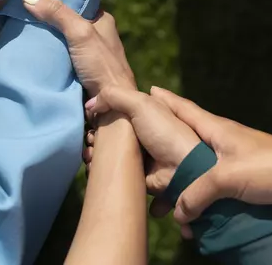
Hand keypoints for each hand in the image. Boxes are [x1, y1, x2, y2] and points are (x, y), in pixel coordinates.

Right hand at [21, 0, 134, 95]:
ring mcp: (88, 54)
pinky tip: (32, 52)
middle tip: (23, 14)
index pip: (78, 2)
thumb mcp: (80, 33)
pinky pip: (60, 57)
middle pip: (67, 21)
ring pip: (62, 40)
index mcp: (102, 21)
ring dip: (47, 39)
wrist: (110, 105)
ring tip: (22, 31)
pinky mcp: (80, 71)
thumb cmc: (101, 65)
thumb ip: (58, 14)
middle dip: (48, 19)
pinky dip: (49, 55)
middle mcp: (96, 35)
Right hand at [86, 86, 200, 198]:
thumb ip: (115, 96)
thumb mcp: (142, 104)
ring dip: (95, 154)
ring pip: (110, 153)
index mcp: (147, 113)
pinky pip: (114, 171)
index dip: (102, 113)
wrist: (182, 169)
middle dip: (95, 136)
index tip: (90, 118)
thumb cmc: (165, 132)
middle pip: (111, 132)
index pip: (118, 110)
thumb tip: (90, 104)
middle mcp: (143, 133)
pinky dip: (102, 170)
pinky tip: (94, 167)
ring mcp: (140, 155)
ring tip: (89, 154)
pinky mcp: (137, 175)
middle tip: (89, 140)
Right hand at [90, 86, 271, 222]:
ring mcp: (229, 160)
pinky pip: (209, 186)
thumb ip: (197, 192)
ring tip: (158, 192)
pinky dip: (197, 196)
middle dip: (162, 142)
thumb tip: (178, 211)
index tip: (146, 89)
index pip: (183, 109)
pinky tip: (189, 212)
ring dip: (178, 178)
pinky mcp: (238, 179)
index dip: (164, 100)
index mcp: (215, 129)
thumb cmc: (269, 167)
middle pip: (183, 138)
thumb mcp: (227, 178)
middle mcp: (219, 141)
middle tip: (139, 145)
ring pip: (194, 166)